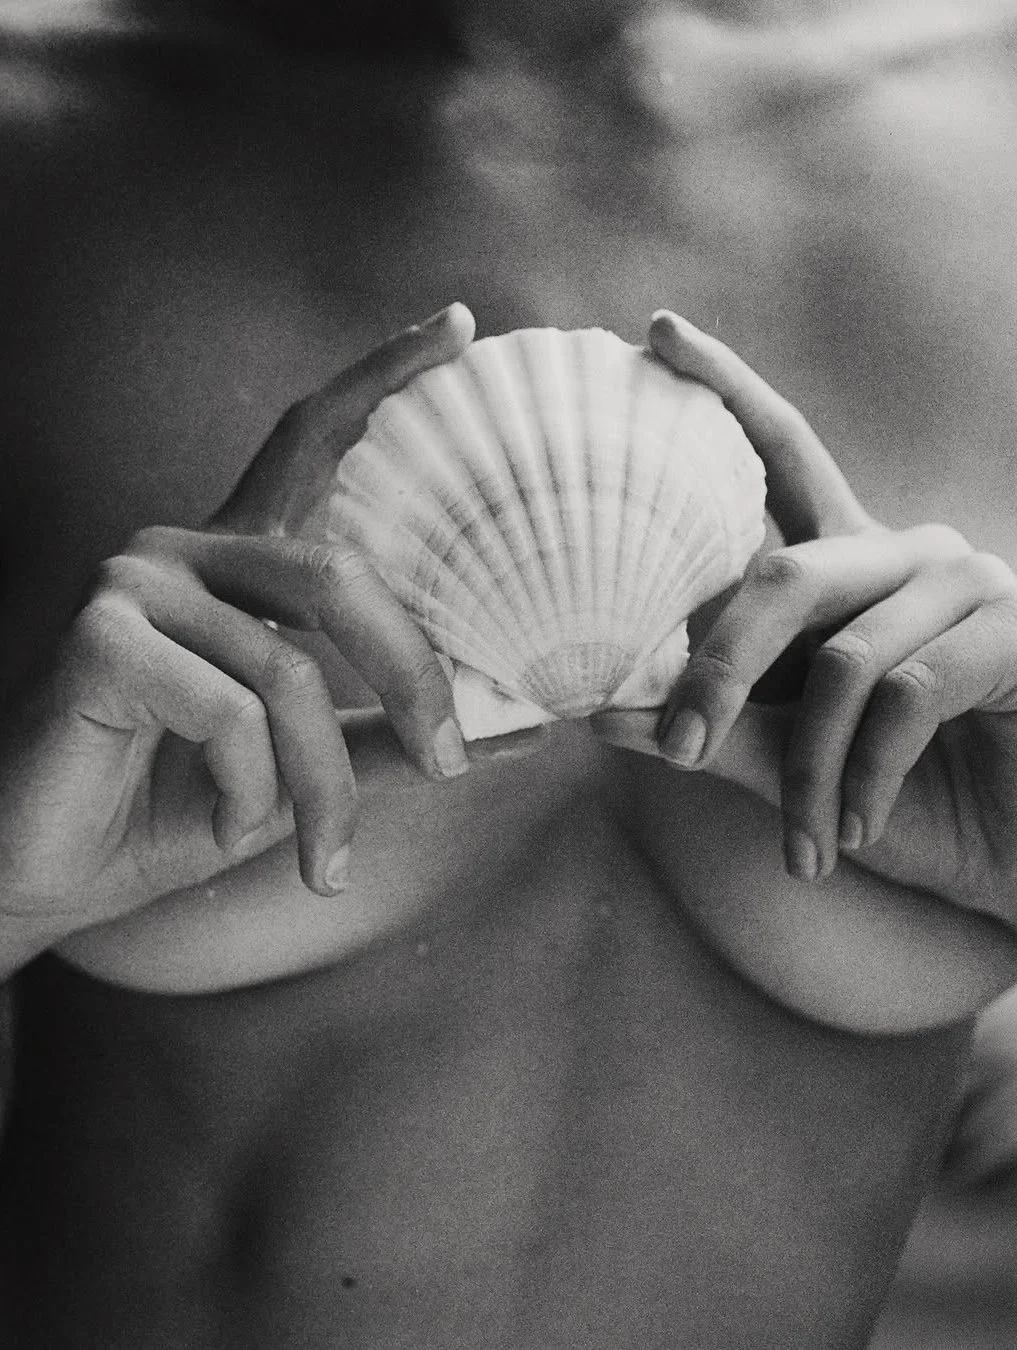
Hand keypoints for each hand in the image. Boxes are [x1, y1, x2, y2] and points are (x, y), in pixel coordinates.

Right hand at [0, 304, 481, 957]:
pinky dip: (249, 790)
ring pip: (288, 670)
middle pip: (338, 573)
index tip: (461, 325)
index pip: (312, 441)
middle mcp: (185, 549)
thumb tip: (526, 725)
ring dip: (322, 783)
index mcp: (235, 565)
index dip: (385, 377)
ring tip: (320, 855)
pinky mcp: (100, 630)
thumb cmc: (171, 808)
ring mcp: (135, 579)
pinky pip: (230, 709)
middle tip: (452, 763)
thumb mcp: (302, 768)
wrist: (45, 872)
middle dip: (412, 676)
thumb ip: (395, 735)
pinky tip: (225, 822)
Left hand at [595, 312, 1016, 932]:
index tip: (655, 332)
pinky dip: (866, 777)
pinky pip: (908, 694)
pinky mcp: (1016, 630)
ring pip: (845, 659)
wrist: (1016, 857)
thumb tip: (594, 710)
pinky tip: (858, 830)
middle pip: (782, 570)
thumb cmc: (906, 802)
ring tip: (803, 844)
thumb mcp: (791, 764)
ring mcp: (968, 584)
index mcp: (848, 566)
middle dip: (718, 668)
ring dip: (807, 770)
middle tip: (674, 750)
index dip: (724, 387)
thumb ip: (711, 727)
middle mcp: (906, 554)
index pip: (780, 454)